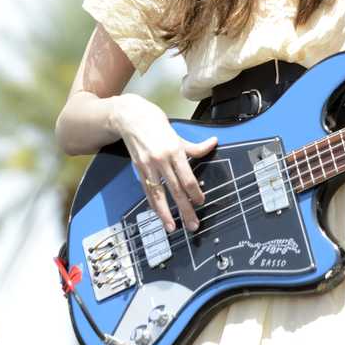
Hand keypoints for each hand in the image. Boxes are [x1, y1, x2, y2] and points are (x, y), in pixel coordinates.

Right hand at [109, 94, 217, 232]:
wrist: (131, 117)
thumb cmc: (156, 124)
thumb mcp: (178, 134)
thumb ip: (195, 146)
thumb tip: (213, 144)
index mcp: (174, 151)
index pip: (187, 177)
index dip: (195, 192)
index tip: (201, 202)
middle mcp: (161, 160)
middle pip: (176, 190)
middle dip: (185, 209)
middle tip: (193, 224)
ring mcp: (148, 166)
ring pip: (159, 194)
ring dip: (166, 213)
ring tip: (172, 227)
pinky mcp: (138, 169)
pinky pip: (147, 191)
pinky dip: (154, 204)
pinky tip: (159, 214)